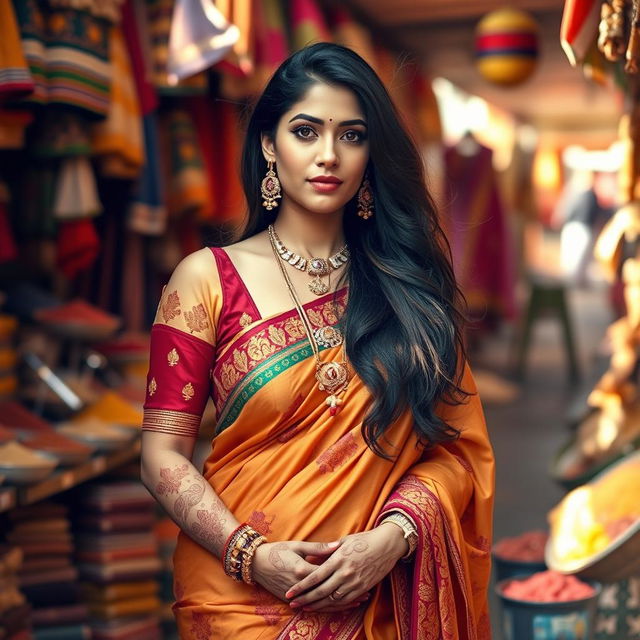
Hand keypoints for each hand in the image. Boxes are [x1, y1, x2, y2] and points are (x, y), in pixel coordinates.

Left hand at [285, 523, 407, 611]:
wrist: (387, 545)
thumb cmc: (363, 539)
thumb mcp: (344, 541)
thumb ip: (328, 552)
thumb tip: (312, 559)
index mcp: (338, 559)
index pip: (315, 577)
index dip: (301, 587)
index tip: (290, 593)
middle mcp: (345, 573)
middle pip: (321, 591)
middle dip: (305, 599)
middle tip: (293, 604)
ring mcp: (355, 582)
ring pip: (332, 599)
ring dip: (318, 605)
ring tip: (305, 608)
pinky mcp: (363, 588)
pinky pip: (346, 601)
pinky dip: (334, 606)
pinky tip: (325, 607)